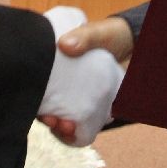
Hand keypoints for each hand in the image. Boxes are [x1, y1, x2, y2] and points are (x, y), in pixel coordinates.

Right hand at [36, 7, 124, 146]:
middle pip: (45, 106)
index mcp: (54, 65)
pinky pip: (80, 125)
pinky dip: (76, 133)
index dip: (31, 96)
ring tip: (67, 128)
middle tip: (52, 120)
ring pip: (60, 120)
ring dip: (59, 130)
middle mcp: (61, 85)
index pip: (35, 84)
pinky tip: (77, 133)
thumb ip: (84, 37)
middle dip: (46, 118)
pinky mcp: (92, 108)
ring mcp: (75, 99)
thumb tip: (63, 44)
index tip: (36, 105)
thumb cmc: (110, 36)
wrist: (135, 47)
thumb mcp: (97, 33)